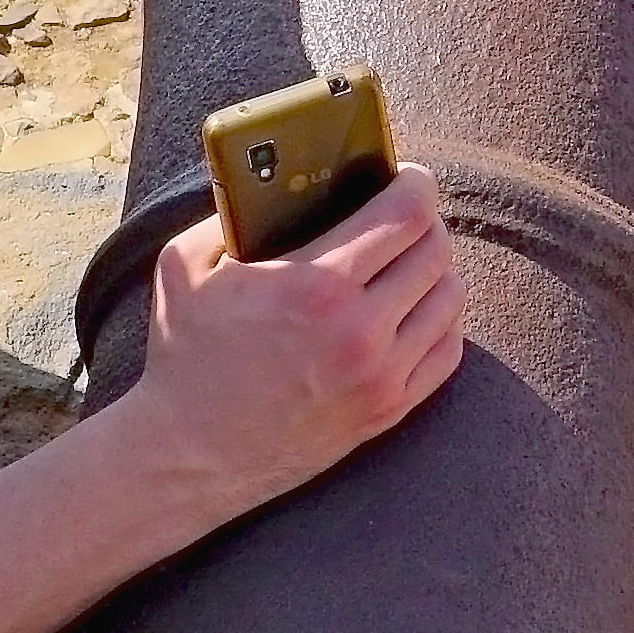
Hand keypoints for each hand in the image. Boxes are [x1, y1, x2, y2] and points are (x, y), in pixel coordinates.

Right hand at [118, 167, 460, 525]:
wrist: (188, 454)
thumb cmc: (183, 355)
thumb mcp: (184, 265)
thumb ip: (227, 212)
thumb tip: (269, 179)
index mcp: (316, 284)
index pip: (406, 214)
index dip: (416, 185)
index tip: (406, 178)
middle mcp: (359, 330)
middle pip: (436, 250)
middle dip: (425, 222)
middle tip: (403, 217)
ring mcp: (380, 376)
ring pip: (450, 298)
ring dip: (436, 270)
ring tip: (409, 262)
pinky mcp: (387, 411)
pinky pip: (448, 351)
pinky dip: (440, 322)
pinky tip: (415, 311)